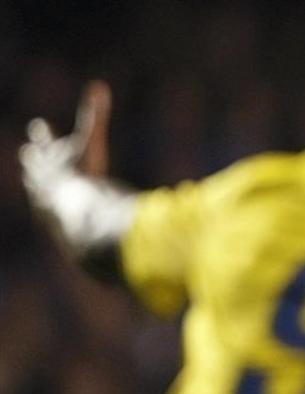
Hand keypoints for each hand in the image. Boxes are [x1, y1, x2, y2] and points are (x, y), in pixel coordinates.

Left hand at [20, 80, 111, 206]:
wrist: (75, 213)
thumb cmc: (83, 175)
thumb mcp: (91, 142)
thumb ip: (95, 115)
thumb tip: (99, 84)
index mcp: (52, 158)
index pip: (45, 140)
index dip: (43, 133)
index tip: (37, 125)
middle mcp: (42, 178)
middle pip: (34, 164)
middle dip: (33, 159)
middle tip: (27, 153)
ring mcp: (43, 200)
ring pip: (37, 190)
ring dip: (38, 187)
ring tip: (36, 188)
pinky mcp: (50, 221)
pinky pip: (49, 215)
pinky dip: (52, 213)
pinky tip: (53, 218)